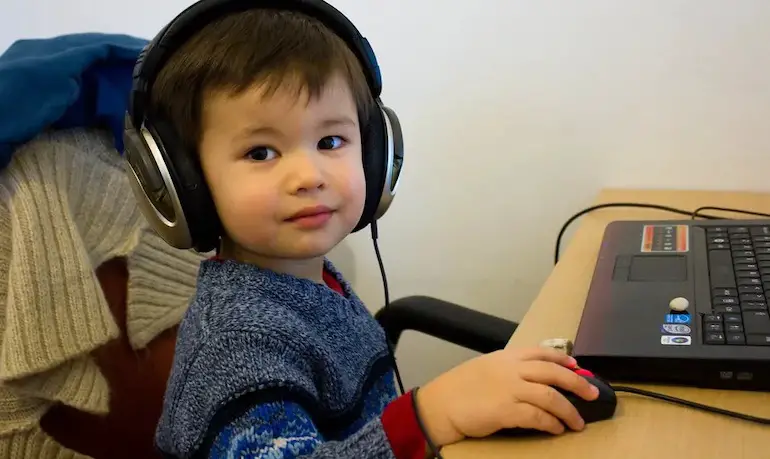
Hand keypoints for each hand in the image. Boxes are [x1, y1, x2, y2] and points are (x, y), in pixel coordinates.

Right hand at [415, 347, 598, 446]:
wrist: (439, 404)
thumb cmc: (459, 388)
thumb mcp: (485, 367)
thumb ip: (508, 369)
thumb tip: (531, 378)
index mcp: (506, 357)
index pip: (542, 353)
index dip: (563, 359)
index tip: (578, 367)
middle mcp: (511, 369)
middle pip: (554, 373)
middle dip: (577, 383)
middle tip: (592, 393)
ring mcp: (510, 389)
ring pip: (551, 396)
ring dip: (569, 410)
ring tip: (577, 422)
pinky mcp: (507, 410)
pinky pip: (538, 416)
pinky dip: (551, 423)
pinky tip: (557, 429)